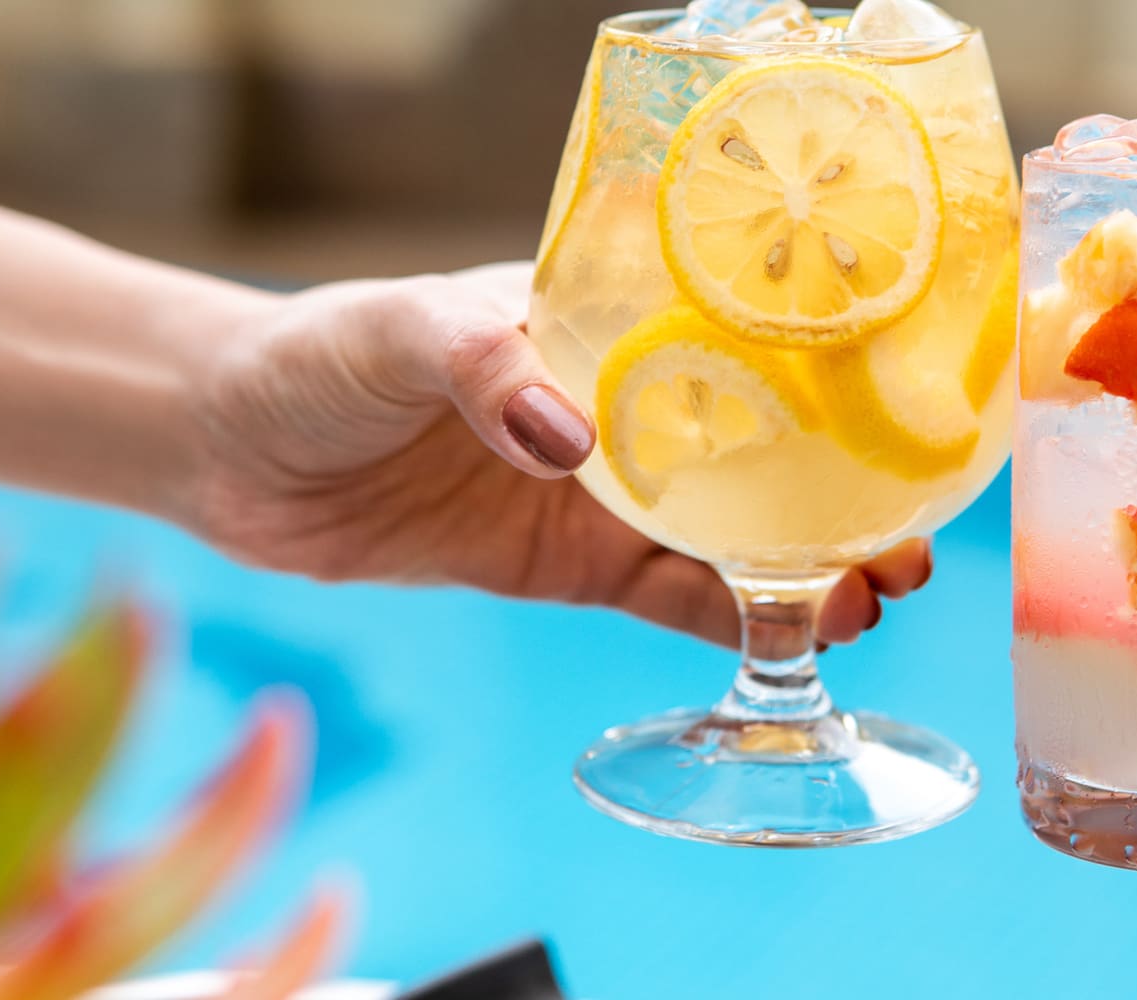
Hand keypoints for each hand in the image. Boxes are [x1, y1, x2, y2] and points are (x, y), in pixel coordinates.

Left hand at [188, 261, 929, 644]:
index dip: (826, 387)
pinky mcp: (564, 566)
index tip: (898, 420)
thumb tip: (567, 438)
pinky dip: (729, 617)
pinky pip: (666, 595)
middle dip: (842, 493)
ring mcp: (599, 491)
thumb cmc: (312, 355)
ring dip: (805, 565)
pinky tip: (793, 633)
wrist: (226, 449)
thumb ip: (480, 365)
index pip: (739, 347)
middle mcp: (623, 407)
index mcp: (606, 326)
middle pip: (761, 450)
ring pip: (731, 533)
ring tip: (873, 592)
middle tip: (910, 539)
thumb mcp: (397, 331)